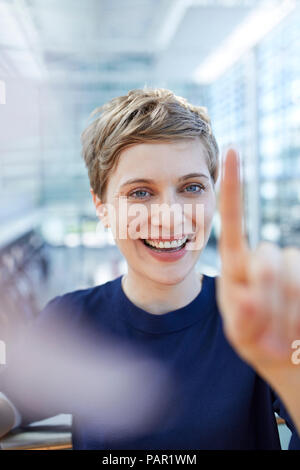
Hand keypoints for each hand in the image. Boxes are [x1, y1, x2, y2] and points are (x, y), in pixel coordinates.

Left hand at [216, 148, 299, 376]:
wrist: (287, 358)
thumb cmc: (257, 341)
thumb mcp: (242, 334)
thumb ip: (242, 317)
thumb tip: (250, 297)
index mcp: (237, 265)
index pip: (232, 221)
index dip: (234, 187)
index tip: (232, 150)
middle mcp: (265, 258)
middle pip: (269, 257)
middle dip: (268, 297)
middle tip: (266, 333)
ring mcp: (292, 266)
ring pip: (294, 273)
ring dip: (287, 313)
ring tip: (281, 336)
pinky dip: (299, 317)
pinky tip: (297, 333)